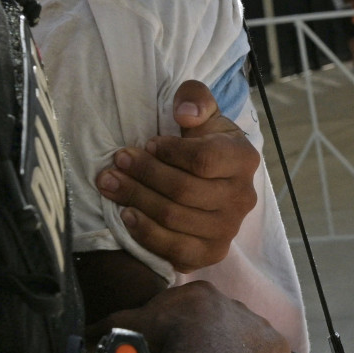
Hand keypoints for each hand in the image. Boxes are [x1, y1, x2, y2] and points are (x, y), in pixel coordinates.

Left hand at [96, 81, 259, 272]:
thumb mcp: (201, 114)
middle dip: (143, 174)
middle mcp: (242, 197)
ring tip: (110, 183)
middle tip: (117, 162)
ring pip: (174, 218)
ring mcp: (228, 229)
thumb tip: (185, 114)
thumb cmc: (202, 143)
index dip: (170, 153)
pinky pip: (176, 250)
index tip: (147, 144)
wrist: (211, 182)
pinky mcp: (211, 253)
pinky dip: (147, 234)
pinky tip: (127, 215)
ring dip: (136, 200)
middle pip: (184, 190)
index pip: (204, 160)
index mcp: (243, 159)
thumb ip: (195, 99)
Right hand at [107, 281, 292, 352]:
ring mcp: (259, 328)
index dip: (181, 337)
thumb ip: (109, 330)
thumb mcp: (127, 331)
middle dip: (210, 349)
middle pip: (221, 328)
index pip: (191, 314)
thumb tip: (83, 337)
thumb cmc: (162, 344)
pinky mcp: (279, 351)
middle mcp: (234, 306)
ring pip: (246, 345)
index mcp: (200, 296)